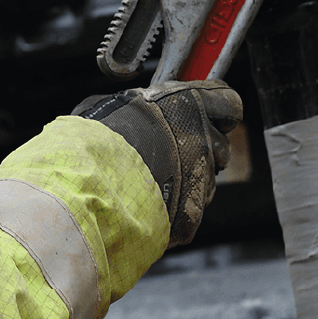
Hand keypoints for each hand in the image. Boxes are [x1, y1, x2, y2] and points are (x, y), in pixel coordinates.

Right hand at [73, 79, 240, 245]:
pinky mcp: (192, 215)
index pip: (228, 103)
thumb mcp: (111, 105)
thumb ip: (136, 106)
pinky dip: (171, 209)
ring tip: (149, 181)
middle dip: (201, 150)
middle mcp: (201, 139)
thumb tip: (135, 109)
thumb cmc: (94, 141)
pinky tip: (144, 203)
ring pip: (205, 181)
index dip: (218, 111)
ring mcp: (200, 180)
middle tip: (171, 153)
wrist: (88, 187)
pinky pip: (189, 211)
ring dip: (186, 181)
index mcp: (186, 105)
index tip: (208, 115)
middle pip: (220, 146)